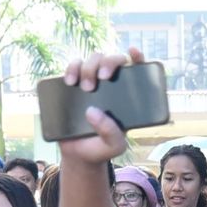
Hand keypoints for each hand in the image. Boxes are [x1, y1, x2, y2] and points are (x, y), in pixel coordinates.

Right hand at [55, 48, 145, 166]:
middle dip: (108, 62)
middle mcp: (110, 85)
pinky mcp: (73, 86)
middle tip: (102, 78)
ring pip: (92, 59)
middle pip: (112, 59)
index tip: (133, 51)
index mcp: (127, 96)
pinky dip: (71, 68)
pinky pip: (73, 66)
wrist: (78, 155)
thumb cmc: (102, 148)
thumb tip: (92, 111)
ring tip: (85, 87)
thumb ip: (111, 132)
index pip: (136, 70)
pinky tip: (69, 80)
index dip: (137, 57)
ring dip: (89, 66)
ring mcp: (91, 83)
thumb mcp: (114, 146)